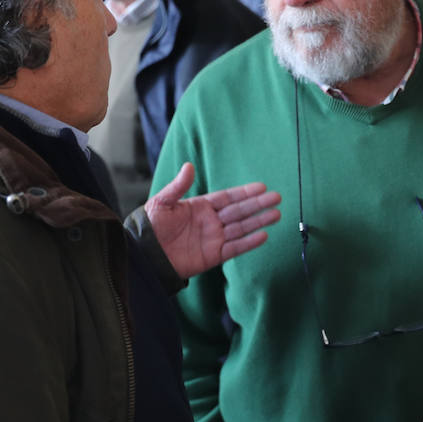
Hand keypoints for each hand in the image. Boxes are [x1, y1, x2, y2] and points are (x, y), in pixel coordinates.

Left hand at [145, 162, 280, 279]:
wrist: (145, 254)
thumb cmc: (150, 226)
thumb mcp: (162, 202)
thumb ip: (178, 186)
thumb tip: (189, 166)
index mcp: (200, 207)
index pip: (227, 197)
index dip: (244, 192)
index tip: (261, 187)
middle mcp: (210, 222)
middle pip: (239, 211)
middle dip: (258, 204)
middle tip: (276, 197)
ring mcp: (213, 238)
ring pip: (241, 228)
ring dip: (259, 221)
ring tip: (276, 214)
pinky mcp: (213, 256)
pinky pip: (235, 248)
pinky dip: (249, 242)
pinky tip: (263, 235)